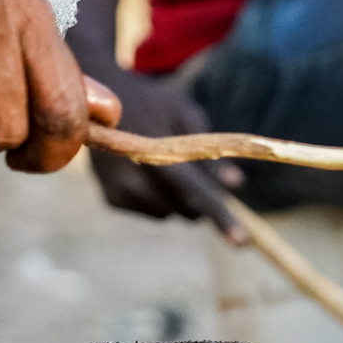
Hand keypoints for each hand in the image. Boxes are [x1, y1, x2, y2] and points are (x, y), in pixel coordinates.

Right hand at [86, 67, 246, 236]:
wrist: (99, 102)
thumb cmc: (151, 103)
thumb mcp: (185, 114)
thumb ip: (209, 151)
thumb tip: (235, 185)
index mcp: (153, 154)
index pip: (194, 192)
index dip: (220, 216)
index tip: (243, 241)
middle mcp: (132, 180)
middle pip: (186, 210)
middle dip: (202, 198)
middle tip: (200, 170)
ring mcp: (119, 193)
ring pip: (170, 213)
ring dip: (179, 197)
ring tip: (167, 163)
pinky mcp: (112, 201)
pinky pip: (152, 210)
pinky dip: (159, 196)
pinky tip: (147, 170)